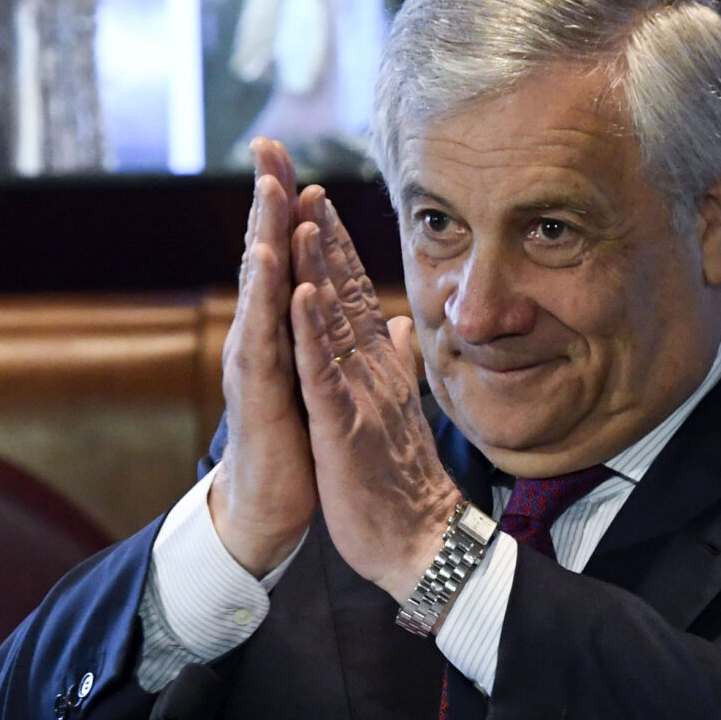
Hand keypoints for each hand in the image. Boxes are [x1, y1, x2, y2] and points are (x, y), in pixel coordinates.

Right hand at [207, 139, 318, 574]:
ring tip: (271, 194)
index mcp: (281, 329)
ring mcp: (256, 364)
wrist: (275, 504)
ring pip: (261, 291)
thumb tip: (350, 310)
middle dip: (267, 202)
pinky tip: (283, 278)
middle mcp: (260, 336)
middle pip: (265, 256)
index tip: (293, 156)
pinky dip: (277, 311)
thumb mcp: (323, 378)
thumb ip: (334, 339)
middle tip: (268, 148)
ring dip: (267, 240)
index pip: (287, 255)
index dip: (289, 206)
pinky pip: (272, 346)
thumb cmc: (301, 443)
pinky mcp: (263, 397)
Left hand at [289, 187, 465, 601]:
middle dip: (321, 233)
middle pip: (342, 289)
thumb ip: (399, 364)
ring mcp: (358, 393)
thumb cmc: (402, 481)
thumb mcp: (398, 410)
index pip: (351, 293)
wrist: (419, 540)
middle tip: (301, 179)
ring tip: (303, 214)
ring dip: (319, 265)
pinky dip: (312, 330)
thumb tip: (404, 329)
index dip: (334, 244)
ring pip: (333, 320)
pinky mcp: (344, 425)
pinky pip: (324, 371)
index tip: (315, 197)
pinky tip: (301, 293)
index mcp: (375, 366)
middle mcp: (370, 369)